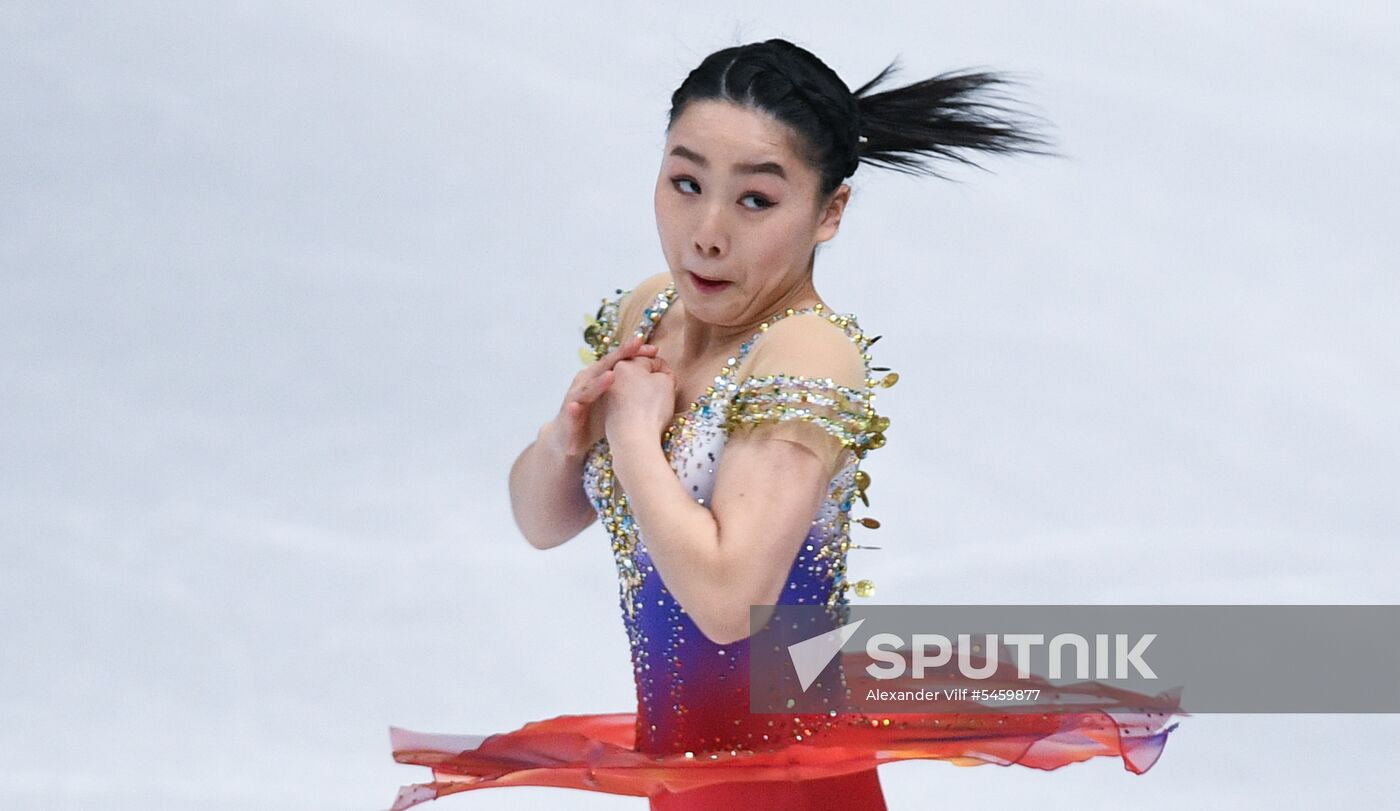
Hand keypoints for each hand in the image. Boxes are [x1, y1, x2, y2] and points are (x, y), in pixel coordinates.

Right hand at [543, 334, 658, 458]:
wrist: (568, 438)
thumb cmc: (595, 415)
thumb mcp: (615, 398)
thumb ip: (631, 386)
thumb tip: (659, 376)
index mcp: (598, 376)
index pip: (617, 360)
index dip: (633, 352)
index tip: (654, 348)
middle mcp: (585, 383)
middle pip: (603, 366)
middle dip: (619, 356)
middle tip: (635, 345)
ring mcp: (575, 399)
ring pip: (587, 388)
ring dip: (598, 383)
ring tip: (611, 377)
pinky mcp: (568, 418)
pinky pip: (571, 413)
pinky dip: (573, 409)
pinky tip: (576, 407)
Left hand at [603, 354, 677, 449]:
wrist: (633, 438)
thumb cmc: (650, 408)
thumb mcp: (666, 382)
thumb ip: (663, 372)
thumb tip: (659, 375)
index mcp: (624, 364)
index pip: (650, 360)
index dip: (665, 370)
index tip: (671, 382)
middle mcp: (611, 377)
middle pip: (637, 373)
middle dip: (652, 379)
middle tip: (664, 391)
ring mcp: (608, 394)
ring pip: (631, 387)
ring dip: (643, 391)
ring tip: (654, 403)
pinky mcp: (608, 411)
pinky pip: (626, 401)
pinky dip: (636, 403)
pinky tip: (644, 413)